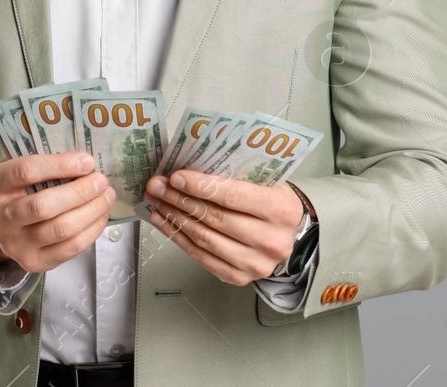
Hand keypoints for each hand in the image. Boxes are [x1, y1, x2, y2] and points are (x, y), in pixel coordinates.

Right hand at [0, 151, 118, 273]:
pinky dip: (91, 230)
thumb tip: (84, 159)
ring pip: (60, 229)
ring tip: (106, 196)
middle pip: (44, 206)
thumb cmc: (13, 187)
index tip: (87, 161)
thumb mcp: (13, 166)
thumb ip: (41, 160)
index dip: (61, 165)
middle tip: (101, 181)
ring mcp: (12, 244)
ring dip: (91, 211)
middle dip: (80, 192)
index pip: (25, 171)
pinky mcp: (32, 262)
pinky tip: (100, 215)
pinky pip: (69, 248)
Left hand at [144, 170, 303, 285]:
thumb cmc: (273, 204)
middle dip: (180, 199)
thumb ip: (236, 176)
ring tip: (158, 201)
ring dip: (174, 218)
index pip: (232, 196)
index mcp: (281, 210)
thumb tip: (190, 169)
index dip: (199, 186)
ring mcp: (255, 263)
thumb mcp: (267, 182)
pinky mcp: (238, 277)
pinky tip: (164, 222)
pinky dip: (178, 237)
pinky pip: (200, 257)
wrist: (289, 237)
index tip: (175, 177)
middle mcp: (271, 240)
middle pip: (214, 218)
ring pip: (204, 238)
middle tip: (158, 186)